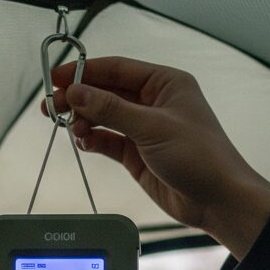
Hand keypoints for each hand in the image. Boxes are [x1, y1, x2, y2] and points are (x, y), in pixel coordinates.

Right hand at [41, 56, 269, 257]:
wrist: (217, 200)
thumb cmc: (200, 156)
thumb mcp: (152, 127)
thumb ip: (111, 110)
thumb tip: (77, 93)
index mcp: (165, 83)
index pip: (116, 69)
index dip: (84, 72)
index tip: (57, 78)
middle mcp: (154, 102)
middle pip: (105, 92)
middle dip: (78, 98)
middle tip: (52, 106)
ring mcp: (144, 129)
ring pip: (103, 117)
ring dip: (83, 120)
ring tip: (66, 126)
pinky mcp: (137, 154)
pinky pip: (108, 141)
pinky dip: (93, 140)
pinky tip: (82, 141)